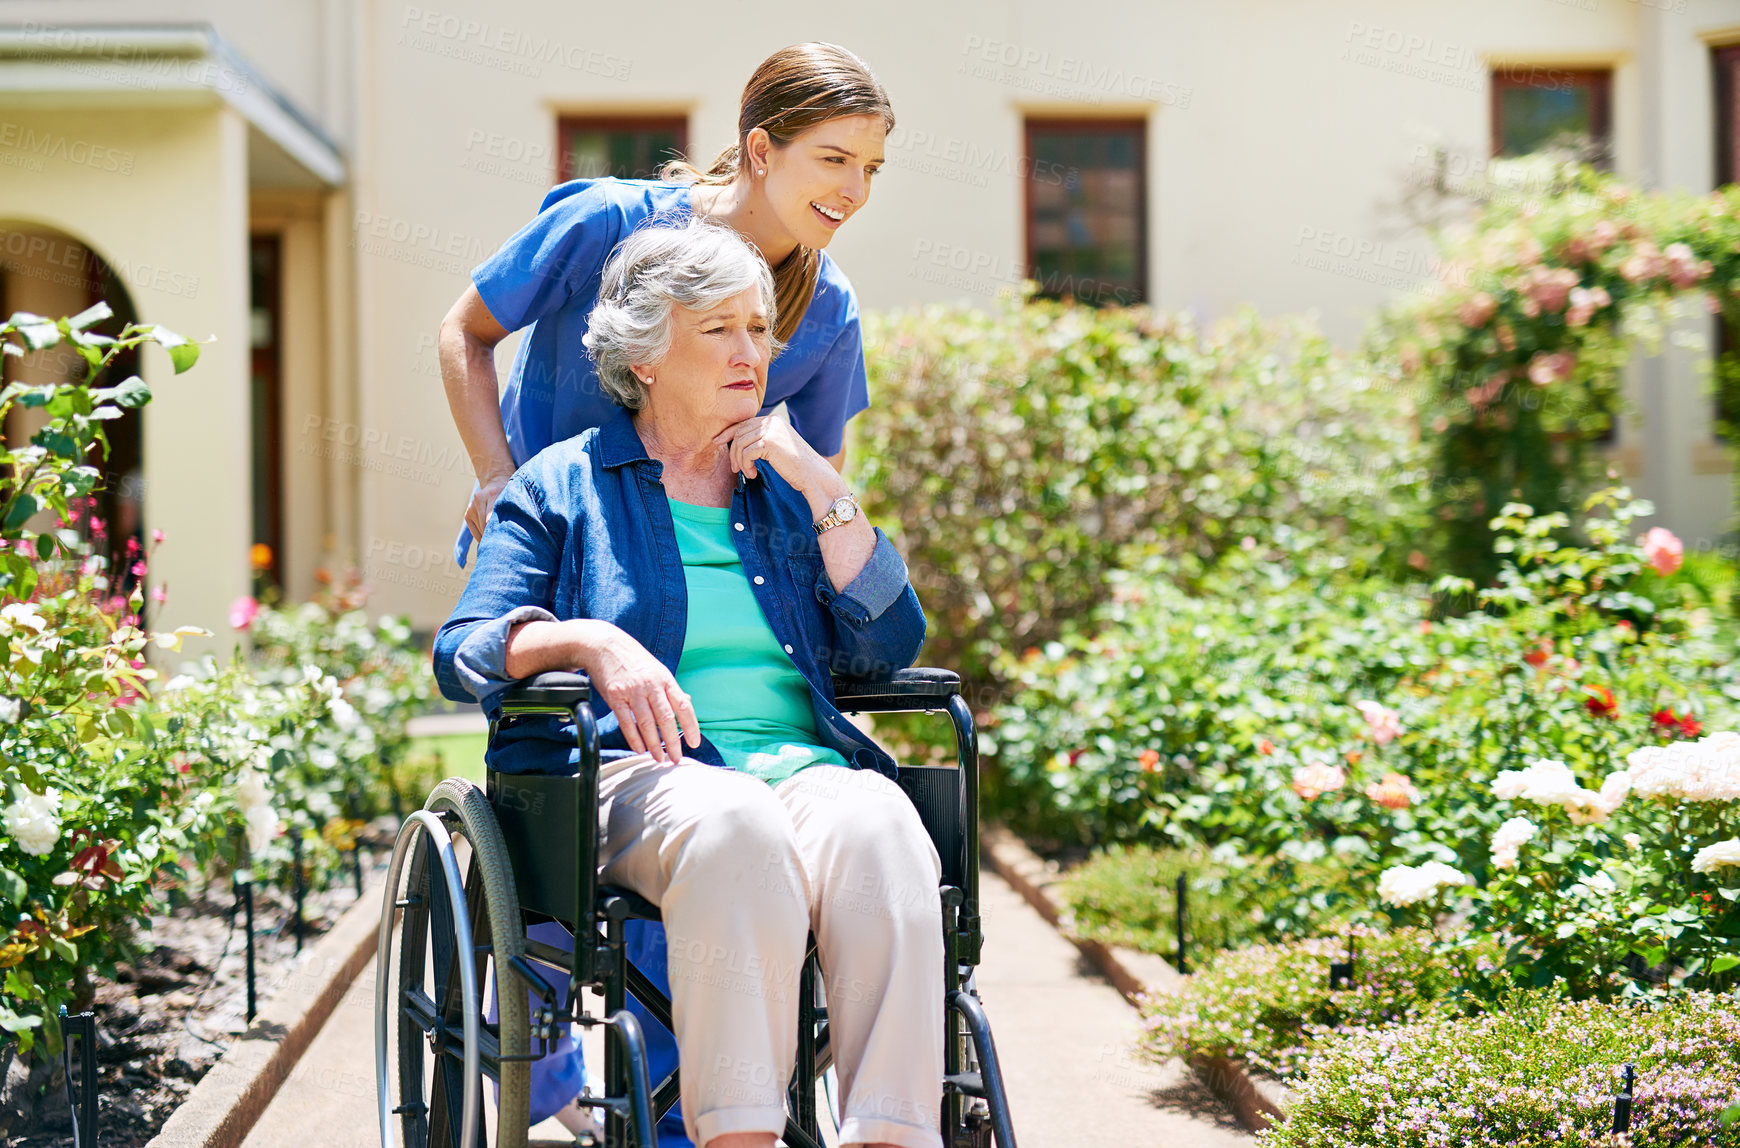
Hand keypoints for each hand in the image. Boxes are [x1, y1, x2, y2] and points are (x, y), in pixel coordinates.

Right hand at [465, 472, 513, 542]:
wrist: (496, 484)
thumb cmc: (509, 495)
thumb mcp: (513, 499)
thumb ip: (513, 512)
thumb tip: (515, 531)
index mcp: (492, 494)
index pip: (492, 515)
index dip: (495, 529)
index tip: (499, 540)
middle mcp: (479, 499)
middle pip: (485, 524)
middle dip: (493, 535)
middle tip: (502, 547)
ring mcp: (471, 506)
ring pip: (480, 528)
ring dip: (488, 536)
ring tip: (497, 543)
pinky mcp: (467, 514)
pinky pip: (474, 530)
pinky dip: (480, 537)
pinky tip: (486, 541)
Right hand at [583, 623, 700, 763]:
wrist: (603, 645)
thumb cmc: (632, 658)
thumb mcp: (657, 669)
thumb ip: (670, 688)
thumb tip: (687, 703)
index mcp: (665, 679)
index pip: (683, 706)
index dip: (691, 726)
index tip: (694, 743)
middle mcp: (651, 685)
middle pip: (666, 718)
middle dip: (672, 742)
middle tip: (676, 758)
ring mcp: (632, 691)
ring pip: (646, 723)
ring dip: (654, 745)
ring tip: (659, 758)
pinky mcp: (615, 696)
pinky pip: (626, 722)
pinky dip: (634, 738)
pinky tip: (640, 748)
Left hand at [713, 416, 836, 495]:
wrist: (813, 476)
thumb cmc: (796, 466)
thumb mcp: (778, 448)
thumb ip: (762, 440)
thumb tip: (737, 441)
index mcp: (774, 420)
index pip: (745, 422)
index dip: (729, 432)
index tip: (717, 441)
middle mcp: (772, 421)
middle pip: (740, 432)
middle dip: (733, 451)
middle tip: (735, 468)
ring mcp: (771, 431)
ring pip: (740, 443)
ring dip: (739, 461)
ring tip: (747, 473)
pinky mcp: (769, 443)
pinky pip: (746, 454)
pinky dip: (746, 466)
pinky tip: (754, 474)